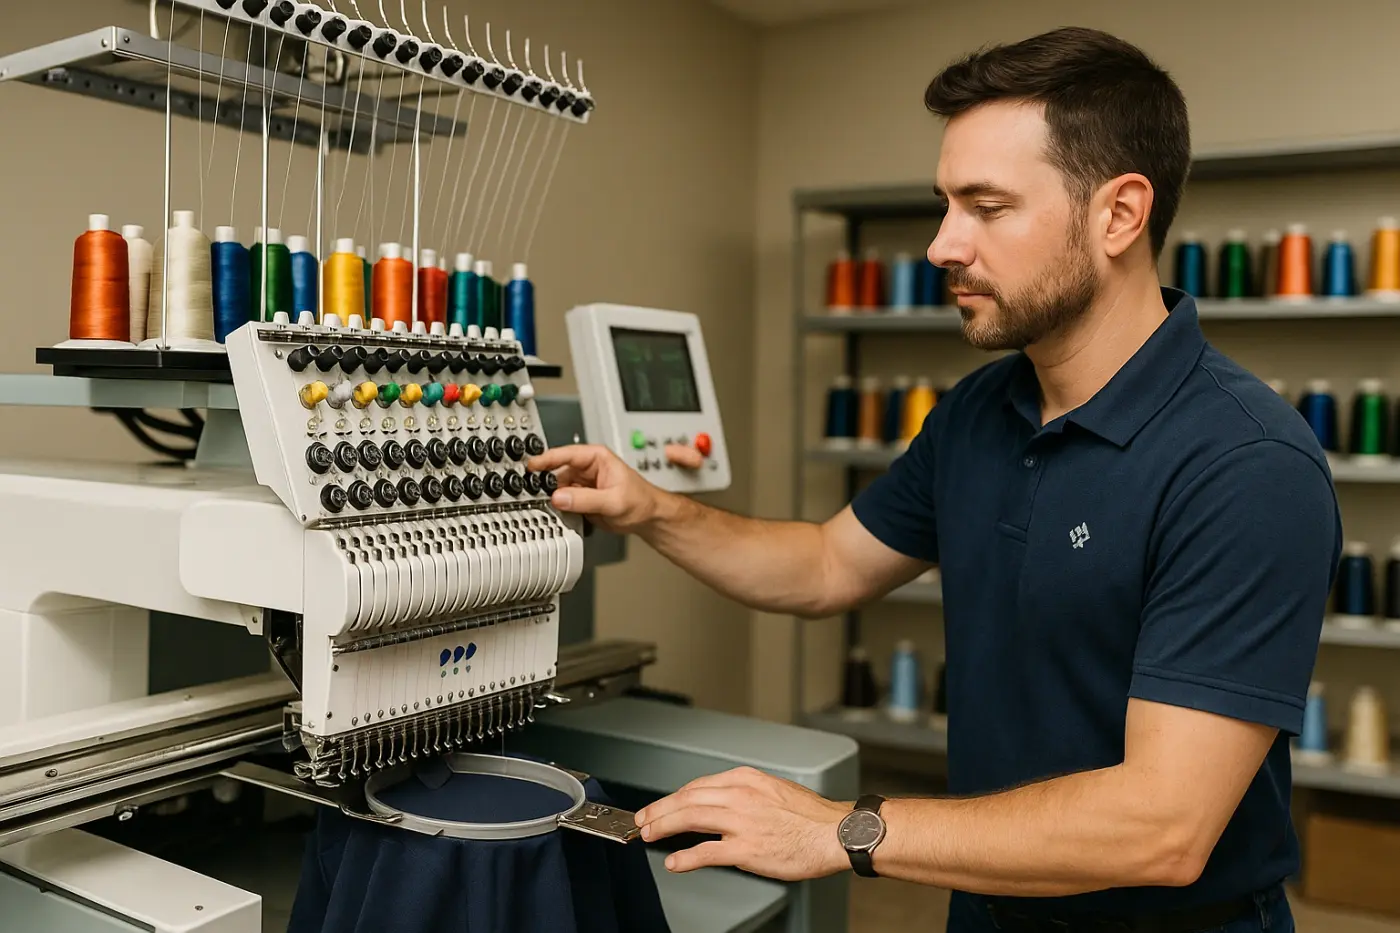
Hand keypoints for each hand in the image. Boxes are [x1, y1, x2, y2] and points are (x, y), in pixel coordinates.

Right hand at [526, 444, 668, 533]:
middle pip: (557, 472)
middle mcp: (587, 469)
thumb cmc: (641, 501)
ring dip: (553, 498)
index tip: (531, 466)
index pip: (566, 454)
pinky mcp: (581, 499)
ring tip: (549, 507)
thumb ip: (586, 499)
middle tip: (535, 494)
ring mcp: (582, 484)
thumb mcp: (613, 500)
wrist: (648, 518)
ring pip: (558, 488)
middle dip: (547, 483)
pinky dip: (559, 508)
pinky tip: (559, 514)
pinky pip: (563, 502)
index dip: (547, 459)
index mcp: (597, 458)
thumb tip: (560, 497)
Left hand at [635, 766, 850, 881]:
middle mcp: (740, 795)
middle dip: (659, 809)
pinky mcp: (747, 848)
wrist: (836, 832)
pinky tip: (674, 861)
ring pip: (690, 818)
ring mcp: (742, 821)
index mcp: (746, 779)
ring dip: (663, 825)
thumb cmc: (812, 816)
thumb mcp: (774, 789)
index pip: (698, 785)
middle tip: (642, 819)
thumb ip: (746, 794)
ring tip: (648, 834)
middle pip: (687, 798)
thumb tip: (722, 805)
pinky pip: (707, 851)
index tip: (663, 805)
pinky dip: (685, 856)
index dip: (674, 797)